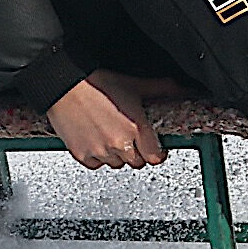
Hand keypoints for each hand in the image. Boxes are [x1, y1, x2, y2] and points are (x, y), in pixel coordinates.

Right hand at [48, 76, 167, 169]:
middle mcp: (120, 143)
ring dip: (117, 155)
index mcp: (136, 127)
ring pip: (116, 164)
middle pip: (136, 162)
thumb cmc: (96, 83)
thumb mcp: (133, 84)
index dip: (157, 154)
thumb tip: (182, 87)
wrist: (64, 85)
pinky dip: (98, 157)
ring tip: (112, 136)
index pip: (155, 157)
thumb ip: (161, 88)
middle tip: (131, 139)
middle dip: (136, 152)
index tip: (155, 150)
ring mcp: (100, 151)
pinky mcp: (82, 155)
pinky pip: (96, 165)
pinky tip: (97, 140)